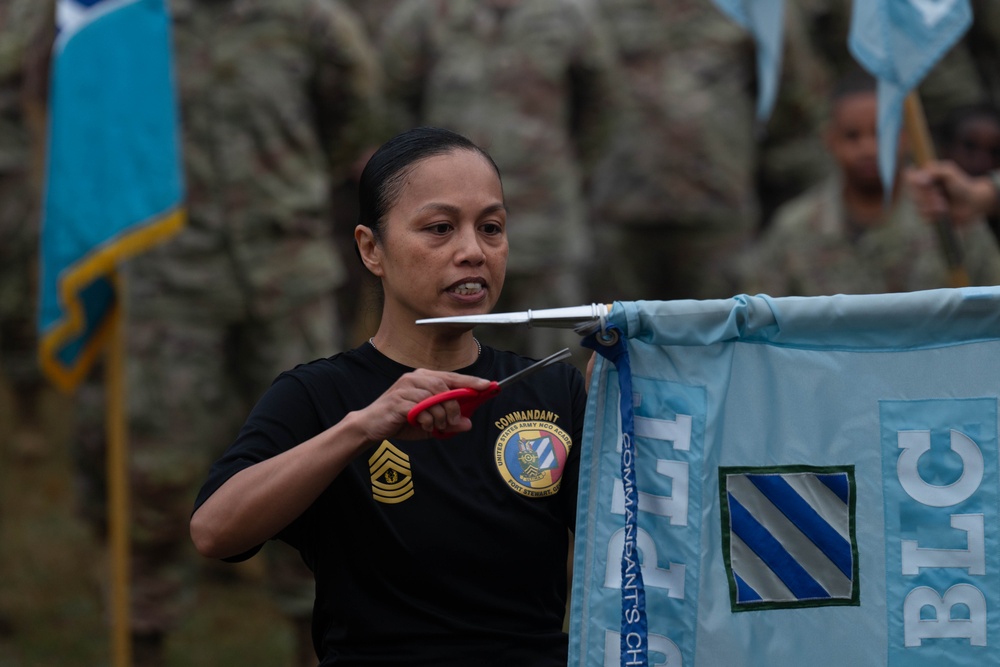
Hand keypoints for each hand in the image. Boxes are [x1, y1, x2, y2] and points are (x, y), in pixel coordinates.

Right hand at [357, 369, 493, 440]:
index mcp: (424, 378)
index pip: (452, 377)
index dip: (471, 381)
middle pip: (444, 386)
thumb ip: (449, 422)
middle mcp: (414, 378)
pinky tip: (423, 425)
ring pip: (433, 397)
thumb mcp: (430, 424)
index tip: (488, 385)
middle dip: (454, 406)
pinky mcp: (397, 401)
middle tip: (454, 421)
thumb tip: (468, 424)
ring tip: (436, 425)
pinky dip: (426, 420)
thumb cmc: (401, 421)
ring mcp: (404, 388)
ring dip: (440, 415)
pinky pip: (420, 409)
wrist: (371, 426)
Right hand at [905, 160, 997, 225]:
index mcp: (925, 176)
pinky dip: (935, 216)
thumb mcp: (949, 173)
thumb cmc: (962, 185)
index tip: (928, 185)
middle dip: (929, 198)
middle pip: (914, 195)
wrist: (972, 203)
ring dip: (933, 208)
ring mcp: (924, 202)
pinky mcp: (928, 214)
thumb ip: (933, 172)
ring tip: (945, 206)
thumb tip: (917, 179)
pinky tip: (943, 213)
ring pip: (919, 207)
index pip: (910, 178)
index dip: (916, 184)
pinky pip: (924, 217)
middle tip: (942, 198)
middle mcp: (922, 189)